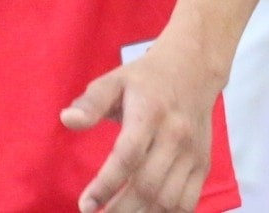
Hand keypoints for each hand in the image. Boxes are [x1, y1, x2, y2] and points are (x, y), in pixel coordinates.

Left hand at [60, 42, 217, 211]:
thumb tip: (67, 120)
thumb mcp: (115, 80)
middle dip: (120, 210)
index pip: (128, 155)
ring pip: (169, 200)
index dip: (106, 184)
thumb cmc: (145, 79)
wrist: (192, 70)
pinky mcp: (202, 166)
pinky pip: (187, 203)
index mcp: (149, 111)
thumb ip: (91, 102)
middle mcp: (175, 135)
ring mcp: (192, 153)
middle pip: (148, 185)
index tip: (85, 205)